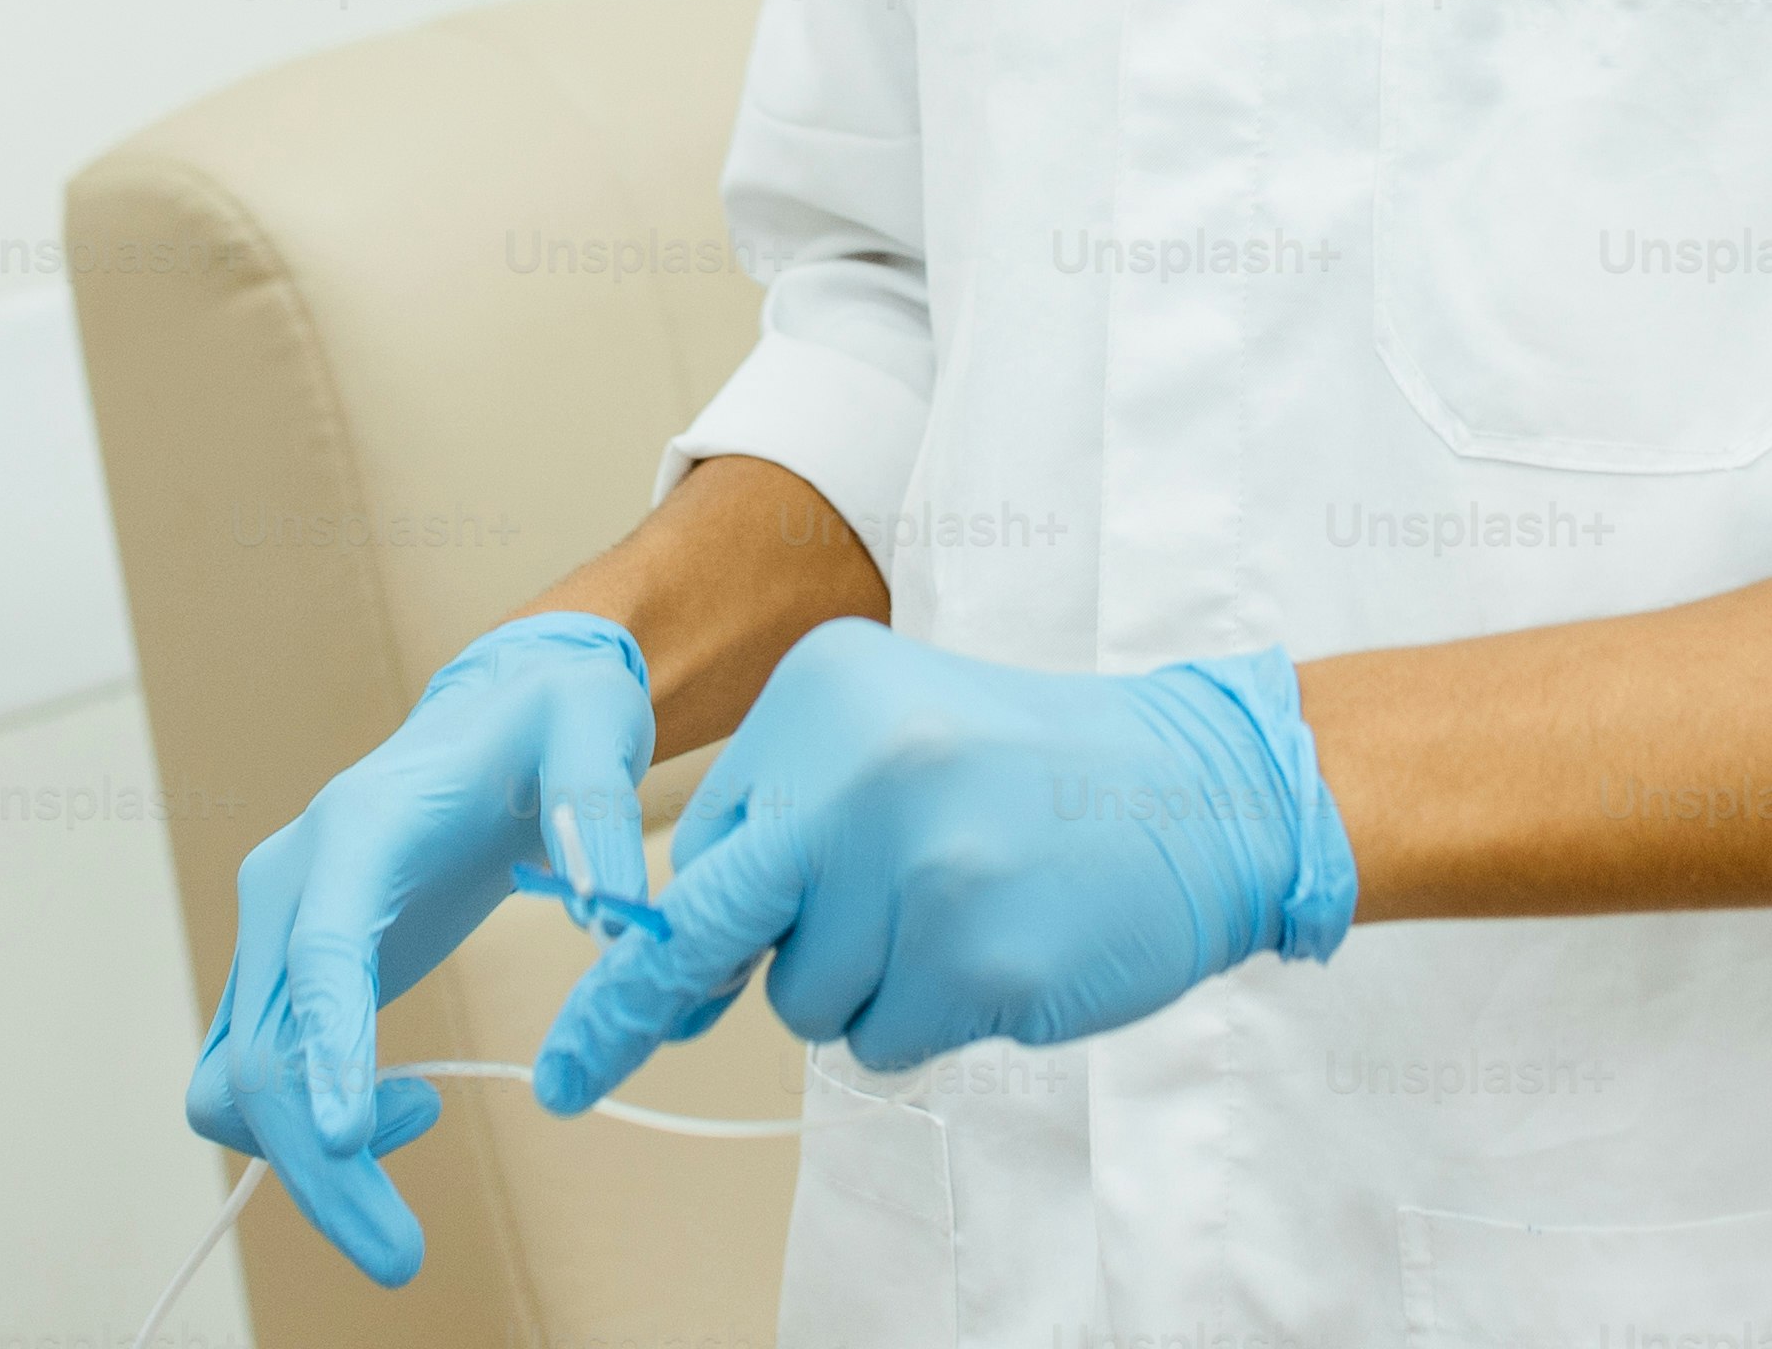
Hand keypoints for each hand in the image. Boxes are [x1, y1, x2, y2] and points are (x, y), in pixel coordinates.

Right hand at [188, 610, 652, 1283]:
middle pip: (259, 1052)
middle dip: (320, 1166)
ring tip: (428, 1123)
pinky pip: (262, 1079)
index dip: (328, 1047)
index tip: (352, 1138)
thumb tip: (614, 910)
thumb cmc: (547, 722)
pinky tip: (407, 1106)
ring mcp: (278, 935)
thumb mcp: (593, 730)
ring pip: (240, 1083)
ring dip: (309, 1161)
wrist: (501, 712)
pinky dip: (313, 1125)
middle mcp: (290, 886)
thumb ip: (600, 806)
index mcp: (352, 831)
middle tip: (403, 1256)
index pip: (318, 952)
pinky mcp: (291, 976)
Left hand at [529, 618, 1354, 1111]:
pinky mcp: (980, 954)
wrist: (1200, 789)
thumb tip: (656, 983)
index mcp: (824, 697)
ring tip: (957, 915)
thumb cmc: (1026, 777)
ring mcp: (921, 863)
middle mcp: (861, 767)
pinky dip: (931, 1020)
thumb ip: (784, 841)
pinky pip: (889, 1040)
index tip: (590, 1021)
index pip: (700, 845)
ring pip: (809, 1002)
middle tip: (570, 1075)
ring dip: (867, 991)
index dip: (669, 937)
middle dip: (633, 1008)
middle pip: (710, 925)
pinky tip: (997, 949)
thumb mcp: (892, 746)